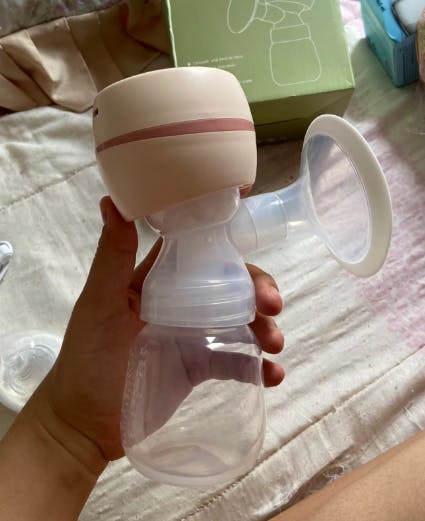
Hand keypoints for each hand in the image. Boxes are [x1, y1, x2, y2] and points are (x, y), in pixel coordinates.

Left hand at [35, 197, 284, 472]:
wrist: (85, 426)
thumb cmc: (87, 358)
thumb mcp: (98, 304)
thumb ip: (112, 257)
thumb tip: (113, 200)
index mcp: (156, 280)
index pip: (198, 250)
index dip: (227, 241)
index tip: (254, 244)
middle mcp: (179, 302)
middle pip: (230, 284)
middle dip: (257, 289)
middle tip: (272, 306)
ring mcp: (191, 334)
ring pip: (239, 319)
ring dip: (263, 326)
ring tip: (275, 345)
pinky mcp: (199, 366)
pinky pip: (235, 360)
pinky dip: (257, 365)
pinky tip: (272, 375)